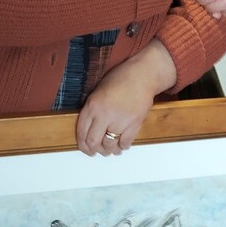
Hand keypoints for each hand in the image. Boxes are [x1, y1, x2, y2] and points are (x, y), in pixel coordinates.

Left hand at [76, 39, 175, 155]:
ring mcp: (120, 120)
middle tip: (96, 152)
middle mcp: (104, 115)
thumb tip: (90, 128)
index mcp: (93, 105)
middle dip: (93, 150)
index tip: (85, 147)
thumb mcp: (98, 91)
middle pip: (94, 142)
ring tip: (110, 149)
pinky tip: (122, 145)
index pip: (82, 132)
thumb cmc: (121, 78)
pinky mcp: (135, 123)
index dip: (82, 144)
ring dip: (109, 150)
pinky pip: (125, 142)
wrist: (143, 74)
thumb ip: (93, 109)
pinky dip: (123, 146)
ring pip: (110, 145)